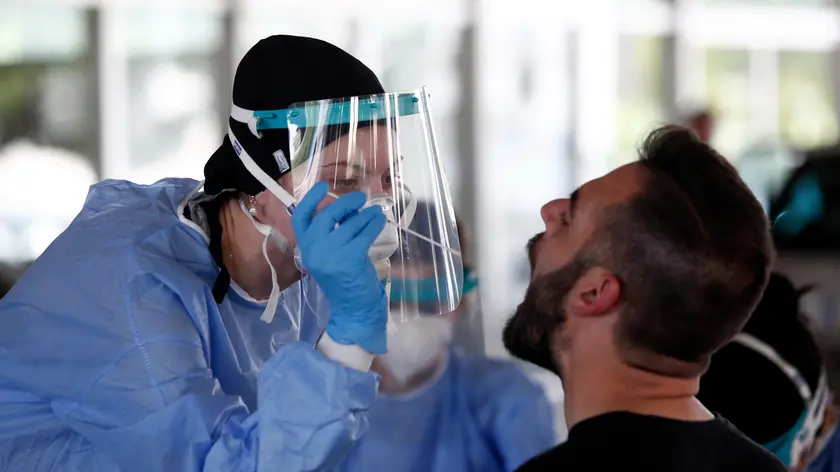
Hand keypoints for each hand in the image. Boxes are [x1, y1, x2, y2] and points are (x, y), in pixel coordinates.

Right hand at [291, 182, 388, 353]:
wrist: (353, 309)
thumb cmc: (344, 280)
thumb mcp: (331, 255)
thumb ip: (333, 233)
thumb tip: (349, 208)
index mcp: (306, 249)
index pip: (300, 218)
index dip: (310, 199)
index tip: (323, 185)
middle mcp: (313, 251)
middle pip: (325, 216)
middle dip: (344, 203)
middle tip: (360, 198)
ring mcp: (330, 255)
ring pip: (349, 224)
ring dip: (365, 214)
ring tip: (375, 212)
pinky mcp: (349, 259)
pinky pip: (363, 233)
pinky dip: (373, 224)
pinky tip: (379, 221)